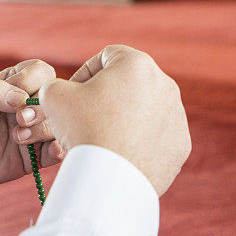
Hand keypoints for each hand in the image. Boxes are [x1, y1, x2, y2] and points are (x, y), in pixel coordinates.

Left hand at [0, 59, 63, 191]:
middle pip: (54, 99)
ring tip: (19, 137)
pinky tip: (49, 151)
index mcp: (13, 85)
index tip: (15, 97)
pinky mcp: (33, 156)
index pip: (41, 72)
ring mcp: (32, 130)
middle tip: (20, 119)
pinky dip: (59, 150)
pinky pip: (57, 151)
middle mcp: (27, 106)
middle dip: (40, 108)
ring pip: (58, 124)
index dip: (34, 82)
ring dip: (43, 129)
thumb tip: (21, 97)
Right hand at [39, 45, 190, 195]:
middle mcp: (164, 84)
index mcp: (137, 63)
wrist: (111, 178)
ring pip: (145, 109)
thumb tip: (61, 91)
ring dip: (125, 118)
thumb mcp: (54, 95)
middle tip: (87, 117)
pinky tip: (120, 153)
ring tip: (103, 137)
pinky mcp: (181, 143)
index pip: (107, 57)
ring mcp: (177, 115)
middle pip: (129, 83)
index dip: (85, 73)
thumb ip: (56, 84)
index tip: (74, 94)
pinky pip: (157, 135)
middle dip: (107, 97)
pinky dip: (140, 141)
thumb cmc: (83, 129)